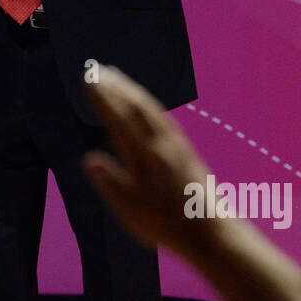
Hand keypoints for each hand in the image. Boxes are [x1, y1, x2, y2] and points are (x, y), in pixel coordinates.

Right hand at [81, 65, 221, 255]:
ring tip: (117, 78)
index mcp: (143, 154)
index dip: (103, 98)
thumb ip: (109, 181)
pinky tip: (146, 106)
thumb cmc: (166, 223)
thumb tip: (90, 159)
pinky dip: (148, 104)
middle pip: (136, 106)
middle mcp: (161, 143)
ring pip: (151, 109)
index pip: (119, 118)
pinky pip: (162, 116)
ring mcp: (176, 145)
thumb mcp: (129, 208)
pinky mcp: (186, 151)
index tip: (89, 80)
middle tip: (98, 69)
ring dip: (132, 90)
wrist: (211, 232)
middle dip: (116, 86)